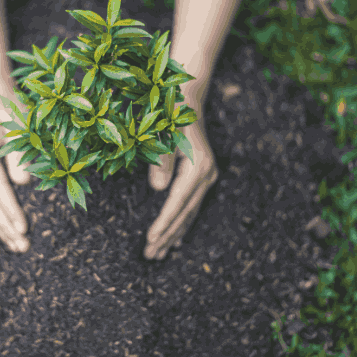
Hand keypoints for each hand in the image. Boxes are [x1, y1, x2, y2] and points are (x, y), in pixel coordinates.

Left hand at [144, 106, 218, 260]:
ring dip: (173, 235)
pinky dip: (182, 224)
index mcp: (197, 167)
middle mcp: (206, 175)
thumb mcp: (163, 132)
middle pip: (184, 213)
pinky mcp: (203, 177)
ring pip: (189, 213)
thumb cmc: (171, 113)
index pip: (177, 202)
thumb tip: (158, 190)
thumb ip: (161, 160)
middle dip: (166, 236)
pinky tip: (176, 241)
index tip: (150, 240)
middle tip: (149, 256)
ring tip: (158, 255)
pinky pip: (192, 207)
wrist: (188, 99)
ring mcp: (207, 177)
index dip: (163, 223)